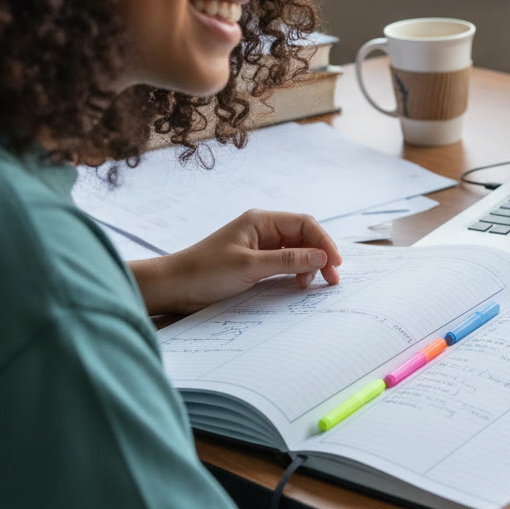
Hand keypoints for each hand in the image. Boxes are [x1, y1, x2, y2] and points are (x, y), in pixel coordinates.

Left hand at [129, 209, 341, 315]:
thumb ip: (288, 261)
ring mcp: (259, 246)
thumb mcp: (249, 267)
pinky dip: (295, 273)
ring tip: (310, 284)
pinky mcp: (254, 263)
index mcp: (261, 221)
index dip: (324, 242)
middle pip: (303, 237)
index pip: (304, 224)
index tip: (336, 263)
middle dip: (320, 255)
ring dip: (308, 265)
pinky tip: (297, 284)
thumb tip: (322, 256)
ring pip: (296, 251)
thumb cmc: (205, 272)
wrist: (173, 287)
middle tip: (332, 279)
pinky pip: (283, 264)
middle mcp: (262, 230)